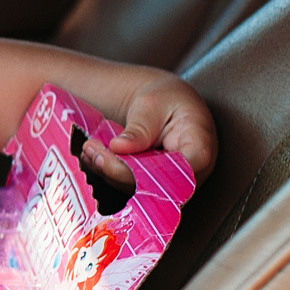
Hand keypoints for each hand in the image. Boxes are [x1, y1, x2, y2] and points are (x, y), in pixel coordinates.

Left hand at [81, 72, 215, 184]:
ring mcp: (175, 183)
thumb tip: (118, 146)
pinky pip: (132, 187)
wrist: (163, 104)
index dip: (152, 171)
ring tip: (89, 149)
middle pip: (158, 185)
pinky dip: (110, 174)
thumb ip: (139, 128)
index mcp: (200, 146)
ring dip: (110, 174)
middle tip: (92, 150)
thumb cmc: (164, 99)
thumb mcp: (151, 106)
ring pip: (141, 190)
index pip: (186, 169)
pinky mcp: (156, 186)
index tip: (119, 155)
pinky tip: (92, 158)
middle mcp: (192, 172)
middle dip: (120, 171)